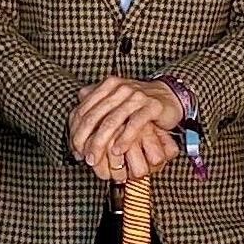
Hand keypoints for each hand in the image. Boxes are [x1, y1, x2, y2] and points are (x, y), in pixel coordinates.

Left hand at [70, 76, 185, 184]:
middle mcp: (120, 88)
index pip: (84, 109)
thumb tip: (73, 118)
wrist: (170, 96)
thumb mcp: (116, 100)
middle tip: (83, 157)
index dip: (77, 131)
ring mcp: (136, 96)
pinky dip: (124, 139)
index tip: (75, 149)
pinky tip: (117, 151)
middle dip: (85, 140)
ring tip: (95, 158)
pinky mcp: (151, 106)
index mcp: (108, 85)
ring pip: (112, 121)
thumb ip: (95, 103)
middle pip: (95, 116)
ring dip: (101, 143)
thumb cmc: (140, 103)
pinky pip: (134, 124)